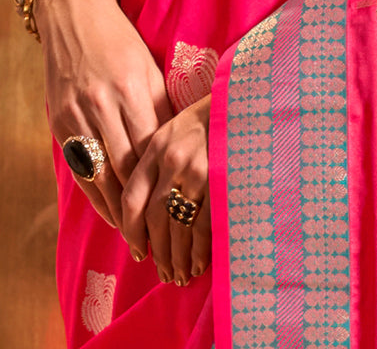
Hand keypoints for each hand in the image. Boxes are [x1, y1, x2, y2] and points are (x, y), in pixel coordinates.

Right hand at [37, 0, 172, 232]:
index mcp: (134, 85)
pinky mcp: (58, 119)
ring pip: (102, 173)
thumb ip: (162, 108)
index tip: (183, 207)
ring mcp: (77, 112)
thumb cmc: (121, 40)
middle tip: (165, 236)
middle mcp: (103, 101)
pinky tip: (113, 214)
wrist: (73, 13)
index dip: (167, 181)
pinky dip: (96, 196)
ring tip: (140, 237)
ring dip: (122, 210)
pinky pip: (80, 168)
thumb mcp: (149, 66)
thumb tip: (183, 150)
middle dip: (145, 205)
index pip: (154, 146)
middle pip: (128, 167)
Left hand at [120, 94, 211, 285]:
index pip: (132, 197)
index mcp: (156, 146)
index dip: (131, 230)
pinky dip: (199, 250)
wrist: (246, 100)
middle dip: (158, 252)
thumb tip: (150, 207)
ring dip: (177, 257)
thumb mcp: (177, 129)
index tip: (138, 251)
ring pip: (177, 226)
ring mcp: (196, 171)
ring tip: (179, 275)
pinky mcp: (220, 181)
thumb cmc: (211, 118)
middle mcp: (171, 159)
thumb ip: (159, 160)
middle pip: (154, 217)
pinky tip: (198, 264)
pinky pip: (203, 225)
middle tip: (163, 273)